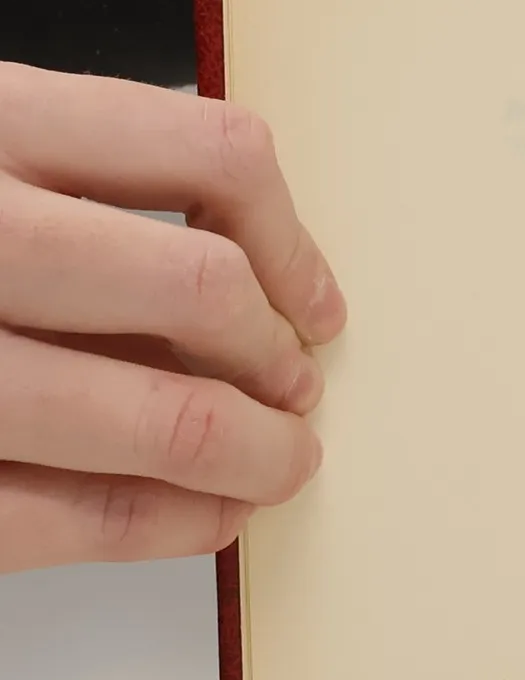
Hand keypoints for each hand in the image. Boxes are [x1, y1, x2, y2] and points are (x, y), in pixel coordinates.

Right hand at [0, 61, 344, 572]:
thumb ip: (62, 174)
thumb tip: (243, 273)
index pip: (207, 152)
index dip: (290, 240)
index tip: (312, 299)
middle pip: (199, 290)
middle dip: (274, 357)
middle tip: (294, 390)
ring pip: (151, 417)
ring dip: (248, 454)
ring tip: (275, 465)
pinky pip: (56, 517)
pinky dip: (162, 527)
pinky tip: (204, 520)